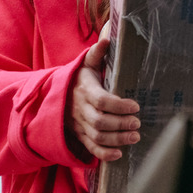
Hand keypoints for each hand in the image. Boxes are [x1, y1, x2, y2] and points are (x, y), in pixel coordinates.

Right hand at [68, 32, 140, 161]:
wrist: (54, 96)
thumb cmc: (78, 78)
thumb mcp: (85, 64)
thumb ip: (96, 53)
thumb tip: (107, 39)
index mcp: (84, 90)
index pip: (101, 100)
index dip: (119, 105)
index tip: (135, 105)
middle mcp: (80, 109)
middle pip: (99, 121)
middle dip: (120, 124)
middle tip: (138, 123)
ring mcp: (79, 124)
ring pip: (97, 136)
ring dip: (117, 139)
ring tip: (135, 137)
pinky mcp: (80, 136)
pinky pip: (90, 148)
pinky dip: (104, 154)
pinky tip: (119, 154)